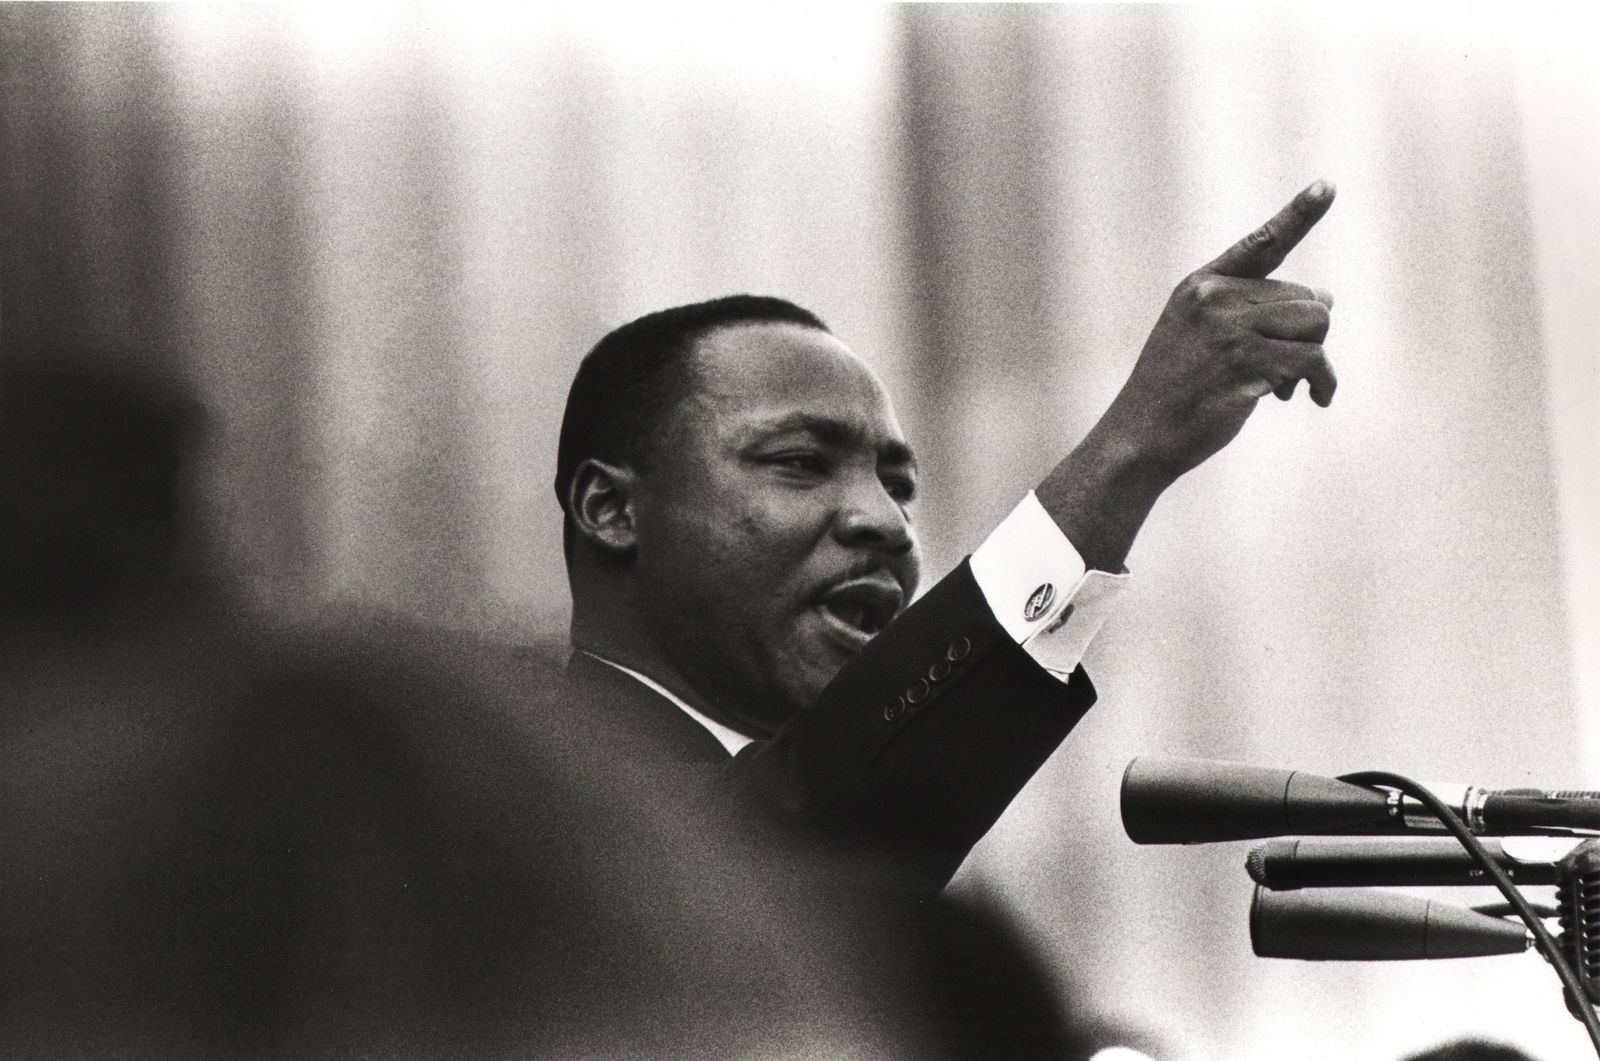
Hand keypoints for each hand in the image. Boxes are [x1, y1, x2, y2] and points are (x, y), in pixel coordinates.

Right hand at [1101, 179, 1336, 481]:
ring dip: (1317, 360)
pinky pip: (1312, 360)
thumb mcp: (1199, 338)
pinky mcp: (1246, 364)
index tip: (1327, 185)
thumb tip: (1327, 298)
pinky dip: (1322, 382)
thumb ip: (1253, 313)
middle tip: (1288, 371)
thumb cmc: (1174, 391)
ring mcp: (1230, 330)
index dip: (1298, 214)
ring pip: (1316, 324)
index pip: (1261, 244)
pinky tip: (1311, 399)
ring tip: (1291, 386)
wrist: (1140, 437)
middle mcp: (1216, 300)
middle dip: (1308, 335)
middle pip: (1307, 297)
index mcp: (1202, 286)